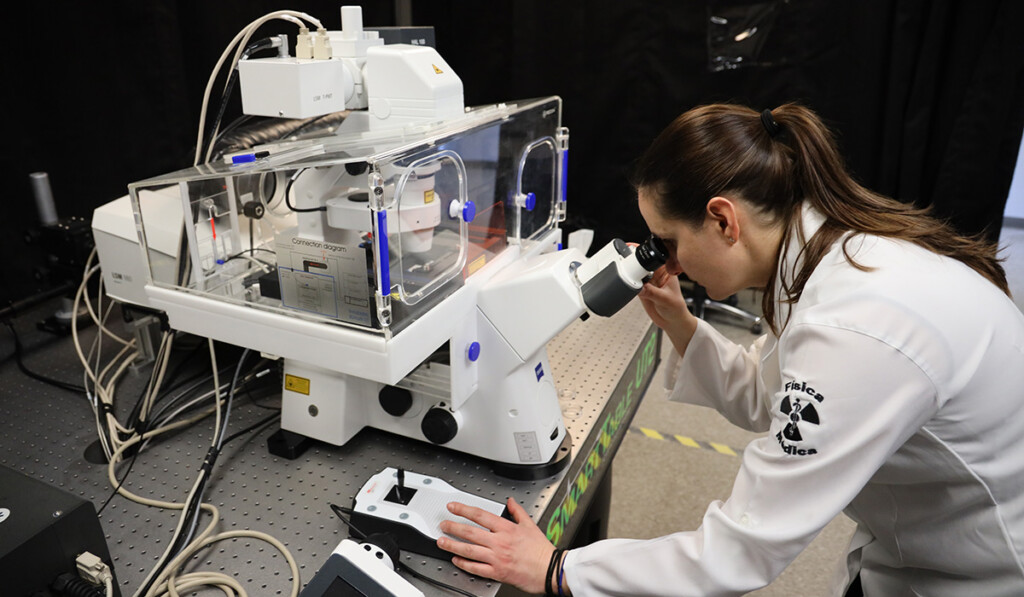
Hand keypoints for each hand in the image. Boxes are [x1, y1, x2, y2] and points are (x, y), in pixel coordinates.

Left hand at [437, 498, 554, 593]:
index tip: (453, 507)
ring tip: (442, 541)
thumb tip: (510, 502)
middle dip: (453, 527)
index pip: (480, 515)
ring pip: (469, 550)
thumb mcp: (530, 525)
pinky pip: (476, 568)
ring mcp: (497, 558)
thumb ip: (517, 512)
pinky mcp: (497, 572)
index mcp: (507, 528)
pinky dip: (464, 564)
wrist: (549, 570)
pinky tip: (456, 560)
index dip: (464, 510)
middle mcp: (499, 542)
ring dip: (453, 545)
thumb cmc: (541, 550)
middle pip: (470, 532)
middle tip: (443, 524)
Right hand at [639, 266, 698, 355]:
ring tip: (632, 282)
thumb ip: (651, 292)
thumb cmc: (676, 308)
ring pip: (635, 272)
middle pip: (642, 264)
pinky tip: (631, 288)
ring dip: (631, 275)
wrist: (671, 321)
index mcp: (666, 271)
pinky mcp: (640, 288)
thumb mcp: (665, 299)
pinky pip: (631, 283)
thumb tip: (639, 286)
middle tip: (632, 273)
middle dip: (635, 266)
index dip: (646, 257)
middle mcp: (656, 274)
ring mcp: (648, 281)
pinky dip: (629, 284)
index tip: (637, 261)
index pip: (654, 259)